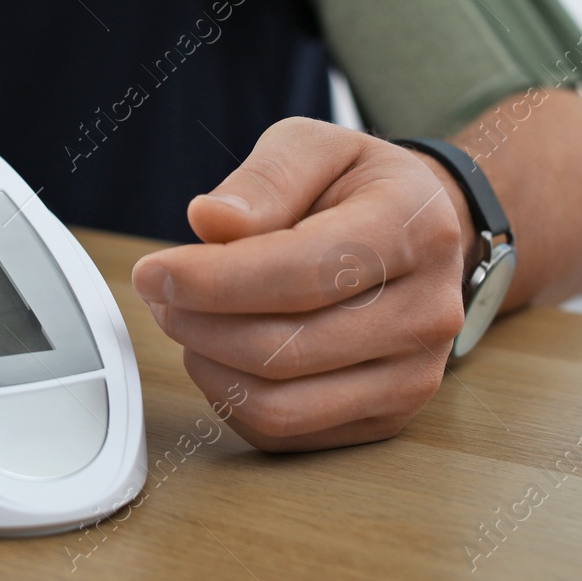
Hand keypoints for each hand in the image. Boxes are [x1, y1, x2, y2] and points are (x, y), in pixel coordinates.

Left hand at [132, 117, 468, 451]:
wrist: (428, 235)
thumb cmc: (361, 188)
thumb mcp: (317, 147)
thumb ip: (266, 178)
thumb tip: (211, 222)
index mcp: (415, 230)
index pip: (303, 273)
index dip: (214, 279)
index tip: (153, 271)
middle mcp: (427, 312)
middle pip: (286, 348)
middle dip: (199, 323)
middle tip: (159, 293)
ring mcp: (414, 376)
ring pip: (282, 405)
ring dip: (210, 366)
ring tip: (186, 320)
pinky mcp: (389, 418)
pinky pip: (287, 434)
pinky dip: (233, 400)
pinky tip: (219, 354)